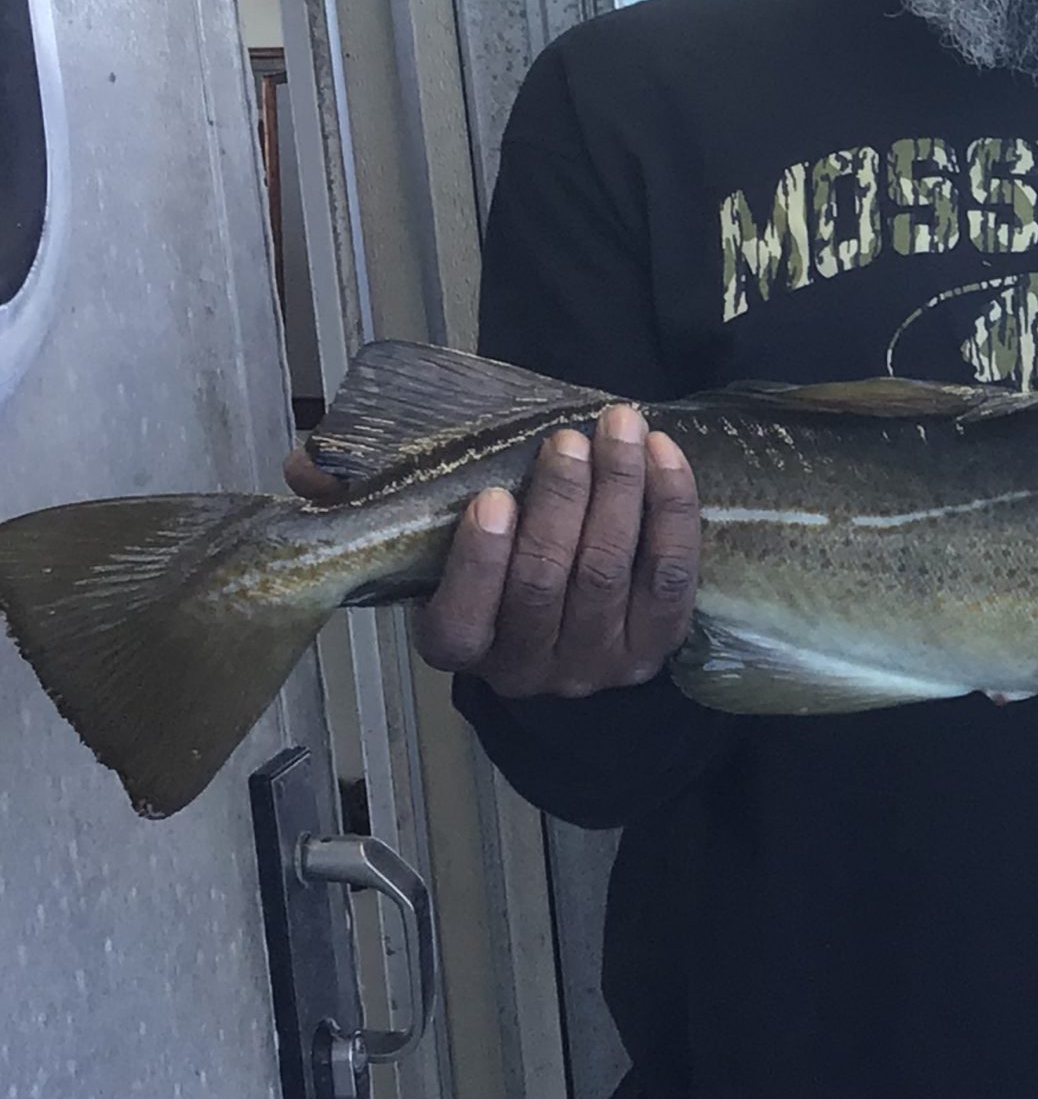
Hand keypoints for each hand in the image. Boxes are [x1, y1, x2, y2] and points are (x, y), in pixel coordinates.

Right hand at [392, 406, 701, 697]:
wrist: (567, 622)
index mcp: (459, 646)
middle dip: (561, 504)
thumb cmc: (489, 562)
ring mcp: (599, 662)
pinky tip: (662, 456)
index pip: (463, 619)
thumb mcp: (426, 542)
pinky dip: (670, 510)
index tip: (492, 497)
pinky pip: (672, 575)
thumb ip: (371, 504)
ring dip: (619, 492)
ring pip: (610, 572)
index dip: (480, 561)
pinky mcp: (658, 643)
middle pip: (547, 584)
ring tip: (620, 430)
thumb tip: (304, 468)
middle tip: (568, 440)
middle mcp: (530, 668)